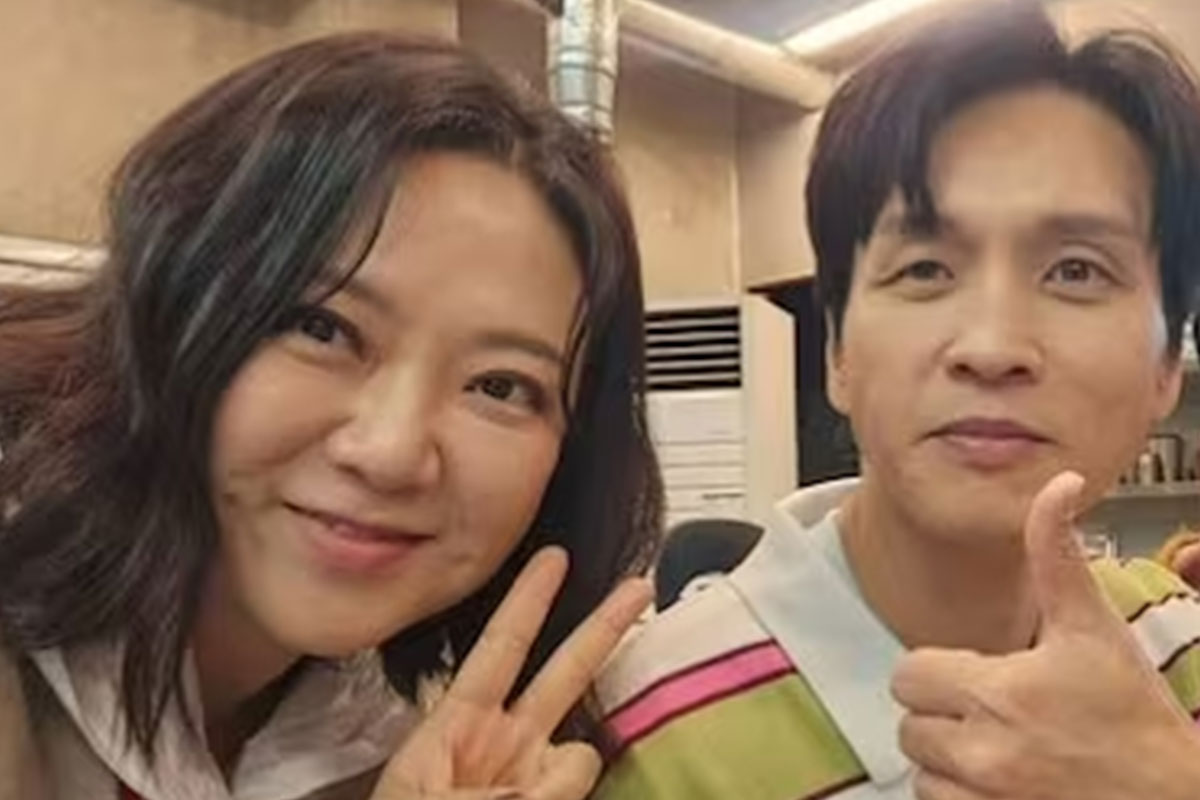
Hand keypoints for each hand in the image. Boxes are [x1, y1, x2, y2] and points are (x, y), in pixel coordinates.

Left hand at [371, 547, 651, 799]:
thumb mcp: (422, 796)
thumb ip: (493, 780)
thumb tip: (574, 761)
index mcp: (458, 724)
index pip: (501, 648)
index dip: (528, 600)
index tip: (554, 557)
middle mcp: (504, 743)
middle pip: (563, 672)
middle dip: (602, 628)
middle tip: (639, 586)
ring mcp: (531, 780)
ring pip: (581, 750)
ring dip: (561, 776)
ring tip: (520, 794)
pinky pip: (581, 785)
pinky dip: (567, 792)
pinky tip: (543, 797)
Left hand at [891, 471, 1199, 799]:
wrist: (1177, 798)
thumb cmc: (1137, 719)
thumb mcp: (1095, 629)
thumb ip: (1059, 556)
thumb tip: (1059, 488)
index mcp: (1000, 693)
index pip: (908, 674)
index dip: (937, 670)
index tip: (973, 673)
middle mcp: (984, 753)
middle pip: (908, 723)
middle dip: (940, 713)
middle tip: (988, 710)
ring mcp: (986, 799)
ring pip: (922, 771)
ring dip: (948, 759)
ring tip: (998, 746)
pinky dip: (961, 796)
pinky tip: (1000, 780)